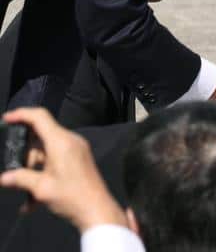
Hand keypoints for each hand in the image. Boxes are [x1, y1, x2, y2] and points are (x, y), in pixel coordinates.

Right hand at [0, 107, 126, 232]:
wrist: (97, 210)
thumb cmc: (71, 196)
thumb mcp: (41, 188)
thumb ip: (20, 178)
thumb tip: (3, 177)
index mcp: (61, 141)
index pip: (40, 117)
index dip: (21, 114)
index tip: (6, 118)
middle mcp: (70, 141)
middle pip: (40, 138)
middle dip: (26, 155)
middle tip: (18, 174)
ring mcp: (76, 150)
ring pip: (46, 152)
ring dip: (33, 170)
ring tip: (28, 194)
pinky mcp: (79, 160)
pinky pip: (55, 161)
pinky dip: (44, 175)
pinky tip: (33, 201)